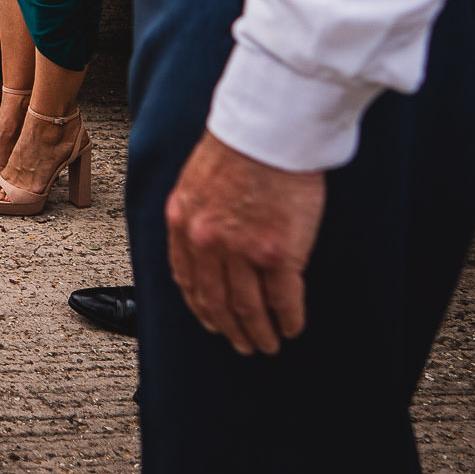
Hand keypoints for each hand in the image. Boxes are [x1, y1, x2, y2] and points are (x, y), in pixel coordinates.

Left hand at [165, 132, 327, 355]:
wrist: (269, 130)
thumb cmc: (240, 146)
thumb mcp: (197, 180)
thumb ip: (198, 213)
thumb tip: (208, 241)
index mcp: (183, 221)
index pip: (186, 278)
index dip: (200, 306)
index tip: (210, 319)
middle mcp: (207, 241)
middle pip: (216, 300)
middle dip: (229, 328)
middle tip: (242, 343)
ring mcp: (242, 250)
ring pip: (247, 308)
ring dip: (259, 332)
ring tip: (268, 344)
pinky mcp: (278, 253)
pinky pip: (283, 300)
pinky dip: (288, 319)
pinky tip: (292, 327)